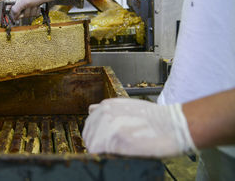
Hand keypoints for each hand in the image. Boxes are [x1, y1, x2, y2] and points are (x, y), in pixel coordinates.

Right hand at [10, 0, 57, 19]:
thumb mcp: (24, 1)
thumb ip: (16, 10)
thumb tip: (13, 17)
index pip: (10, 9)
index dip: (14, 14)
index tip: (18, 15)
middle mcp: (21, 1)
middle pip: (20, 14)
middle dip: (27, 11)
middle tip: (29, 5)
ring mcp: (28, 4)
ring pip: (28, 14)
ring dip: (33, 10)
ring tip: (35, 3)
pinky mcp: (34, 6)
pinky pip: (33, 14)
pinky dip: (37, 10)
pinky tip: (38, 5)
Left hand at [82, 98, 196, 156]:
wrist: (174, 125)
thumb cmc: (155, 119)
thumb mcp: (128, 107)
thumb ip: (109, 110)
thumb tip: (92, 110)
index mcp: (107, 105)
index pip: (89, 125)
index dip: (96, 136)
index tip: (106, 144)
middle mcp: (104, 113)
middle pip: (88, 135)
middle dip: (97, 144)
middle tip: (114, 150)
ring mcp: (109, 125)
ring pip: (91, 144)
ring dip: (102, 151)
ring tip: (119, 151)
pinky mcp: (115, 139)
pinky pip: (97, 151)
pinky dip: (104, 155)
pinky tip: (118, 154)